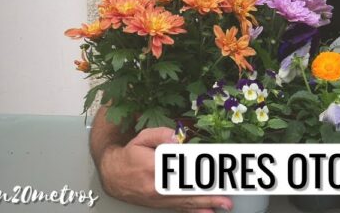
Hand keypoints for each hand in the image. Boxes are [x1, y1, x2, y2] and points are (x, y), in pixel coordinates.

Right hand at [98, 127, 232, 212]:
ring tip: (223, 205)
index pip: (181, 171)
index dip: (199, 174)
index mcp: (154, 168)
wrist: (112, 174)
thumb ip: (161, 135)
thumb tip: (177, 138)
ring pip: (185, 201)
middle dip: (208, 195)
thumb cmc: (130, 154)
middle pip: (187, 191)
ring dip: (205, 204)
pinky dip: (193, 211)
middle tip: (227, 197)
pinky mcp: (158, 203)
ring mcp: (157, 198)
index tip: (217, 173)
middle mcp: (156, 187)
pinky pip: (178, 207)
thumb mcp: (143, 137)